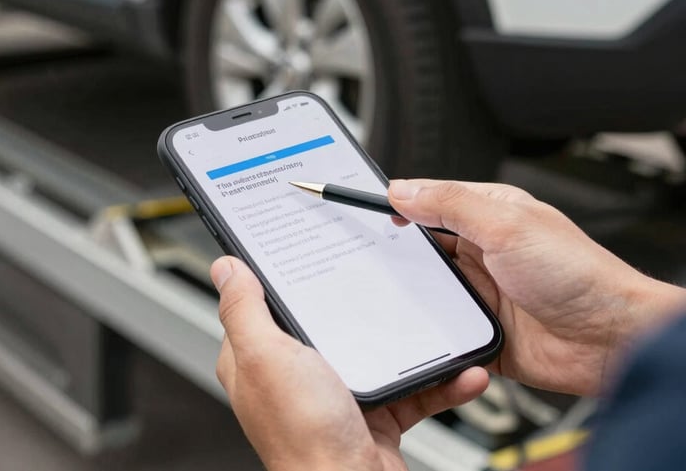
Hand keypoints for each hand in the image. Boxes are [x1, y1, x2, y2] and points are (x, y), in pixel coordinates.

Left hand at [212, 256, 488, 470]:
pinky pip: (410, 387)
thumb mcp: (267, 358)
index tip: (309, 248)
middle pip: (327, 320)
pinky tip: (458, 372)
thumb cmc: (305, 438)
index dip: (283, 273)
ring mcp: (336, 394)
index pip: (264, 302)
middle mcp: (295, 377)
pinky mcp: (374, 413)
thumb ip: (245, 311)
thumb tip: (226, 268)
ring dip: (410, 341)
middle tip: (384, 276)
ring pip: (375, 351)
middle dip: (358, 301)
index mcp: (260, 359)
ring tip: (435, 323)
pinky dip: (437, 381)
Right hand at [388, 179, 685, 395]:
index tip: (366, 209)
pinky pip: (441, 325)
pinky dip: (428, 325)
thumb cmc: (579, 276)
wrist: (610, 341)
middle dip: (398, 249)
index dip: (399, 204)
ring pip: (427, 286)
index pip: (432, 201)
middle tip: (365, 253)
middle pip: (425, 246)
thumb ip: (451, 204)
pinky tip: (417, 324)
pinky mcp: (480, 327)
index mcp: (490, 215)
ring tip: (388, 289)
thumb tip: (404, 189)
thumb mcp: (506, 225)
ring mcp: (482, 290)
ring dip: (414, 289)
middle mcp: (484, 251)